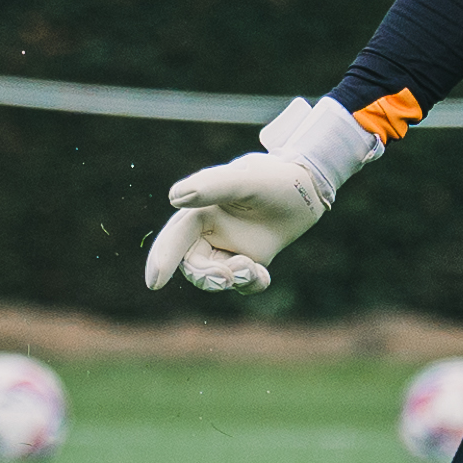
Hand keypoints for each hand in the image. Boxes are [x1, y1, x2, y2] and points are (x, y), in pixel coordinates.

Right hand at [143, 98, 381, 294]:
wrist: (307, 187)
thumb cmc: (273, 178)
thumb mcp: (246, 180)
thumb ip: (212, 186)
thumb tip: (174, 198)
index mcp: (200, 212)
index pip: (175, 238)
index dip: (163, 259)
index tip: (155, 284)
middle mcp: (209, 232)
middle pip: (192, 265)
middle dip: (205, 276)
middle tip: (227, 277)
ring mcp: (229, 248)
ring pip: (215, 277)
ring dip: (231, 280)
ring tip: (252, 268)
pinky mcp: (250, 260)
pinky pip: (242, 283)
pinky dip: (251, 284)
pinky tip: (264, 276)